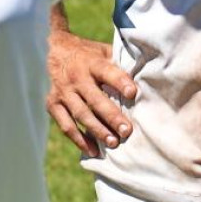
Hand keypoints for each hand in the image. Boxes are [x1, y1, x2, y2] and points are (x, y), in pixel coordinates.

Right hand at [48, 27, 136, 156]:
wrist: (55, 51)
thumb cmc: (90, 55)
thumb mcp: (104, 52)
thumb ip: (120, 64)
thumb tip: (147, 75)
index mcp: (91, 63)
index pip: (107, 72)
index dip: (119, 81)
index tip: (132, 93)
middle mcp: (76, 77)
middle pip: (94, 99)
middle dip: (111, 116)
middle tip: (127, 130)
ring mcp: (63, 92)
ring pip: (80, 114)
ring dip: (97, 130)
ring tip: (113, 143)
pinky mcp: (53, 104)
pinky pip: (66, 125)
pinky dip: (78, 139)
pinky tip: (93, 150)